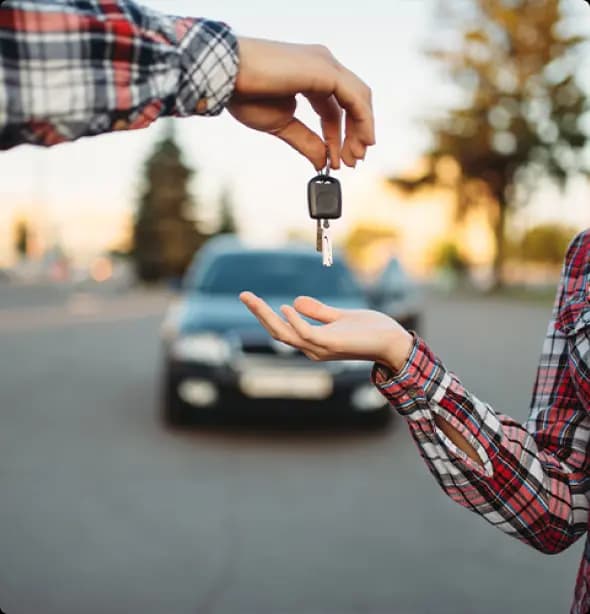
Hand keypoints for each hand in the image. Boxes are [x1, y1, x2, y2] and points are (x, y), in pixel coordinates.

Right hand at [229, 38, 374, 170]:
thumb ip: (306, 142)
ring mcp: (324, 63)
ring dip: (361, 130)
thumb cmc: (245, 95)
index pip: (335, 108)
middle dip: (355, 134)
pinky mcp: (325, 69)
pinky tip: (363, 141)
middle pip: (352, 103)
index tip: (338, 161)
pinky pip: (355, 97)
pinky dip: (363, 120)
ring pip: (359, 99)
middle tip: (353, 162)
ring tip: (356, 157)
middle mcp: (322, 65)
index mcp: (310, 76)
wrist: (227, 78)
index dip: (339, 136)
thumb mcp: (282, 125)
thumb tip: (323, 162)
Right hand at [239, 293, 412, 370]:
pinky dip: (294, 321)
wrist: (393, 341)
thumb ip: (319, 311)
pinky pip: (307, 334)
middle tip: (243, 294)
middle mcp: (313, 348)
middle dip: (259, 313)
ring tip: (252, 298)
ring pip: (286, 334)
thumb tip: (294, 301)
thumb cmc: (371, 331)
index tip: (251, 298)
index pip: (282, 328)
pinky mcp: (332, 344)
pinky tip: (284, 307)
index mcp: (314, 341)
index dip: (265, 314)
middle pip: (277, 331)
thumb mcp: (340, 317)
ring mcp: (321, 348)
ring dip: (267, 316)